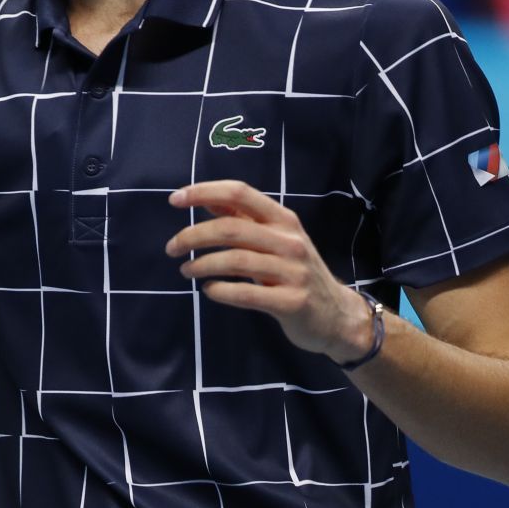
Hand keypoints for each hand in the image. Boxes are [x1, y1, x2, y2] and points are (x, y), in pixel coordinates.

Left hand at [165, 180, 372, 364]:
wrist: (337, 315)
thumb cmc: (296, 271)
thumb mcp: (275, 238)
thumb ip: (243, 219)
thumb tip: (205, 199)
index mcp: (283, 219)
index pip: (239, 193)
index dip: (204, 192)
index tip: (175, 199)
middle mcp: (289, 240)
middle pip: (231, 229)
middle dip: (193, 236)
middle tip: (171, 248)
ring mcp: (293, 271)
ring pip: (235, 260)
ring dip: (201, 264)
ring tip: (186, 270)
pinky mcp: (292, 302)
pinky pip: (246, 293)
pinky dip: (220, 290)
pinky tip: (209, 290)